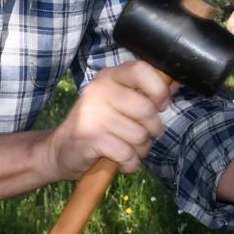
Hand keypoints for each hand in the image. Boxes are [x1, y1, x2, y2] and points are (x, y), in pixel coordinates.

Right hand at [44, 61, 172, 178]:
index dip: (158, 89)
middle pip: (147, 109)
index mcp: (109, 77)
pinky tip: (117, 160)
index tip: (161, 104)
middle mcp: (99, 91)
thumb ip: (146, 93)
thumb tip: (174, 82)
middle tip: (138, 136)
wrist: (59, 151)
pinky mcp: (89, 138)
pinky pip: (127, 154)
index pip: (141, 69)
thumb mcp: (119, 103)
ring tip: (125, 149)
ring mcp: (92, 114)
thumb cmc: (97, 126)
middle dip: (152, 130)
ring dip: (139, 150)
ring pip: (140, 136)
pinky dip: (128, 163)